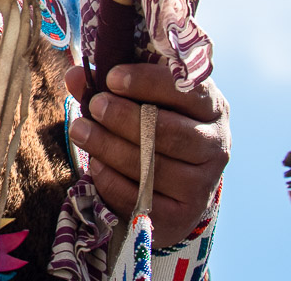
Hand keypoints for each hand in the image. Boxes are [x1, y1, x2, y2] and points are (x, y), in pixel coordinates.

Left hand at [64, 63, 228, 248]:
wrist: (174, 188)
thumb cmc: (155, 128)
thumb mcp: (143, 101)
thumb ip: (111, 88)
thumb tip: (75, 76)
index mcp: (211, 108)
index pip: (186, 90)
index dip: (148, 82)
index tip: (111, 77)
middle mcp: (215, 146)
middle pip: (168, 131)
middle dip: (124, 117)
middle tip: (94, 106)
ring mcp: (203, 184)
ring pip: (152, 166)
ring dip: (109, 146)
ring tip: (80, 131)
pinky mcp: (184, 216)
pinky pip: (141, 198)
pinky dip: (112, 180)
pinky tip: (96, 164)